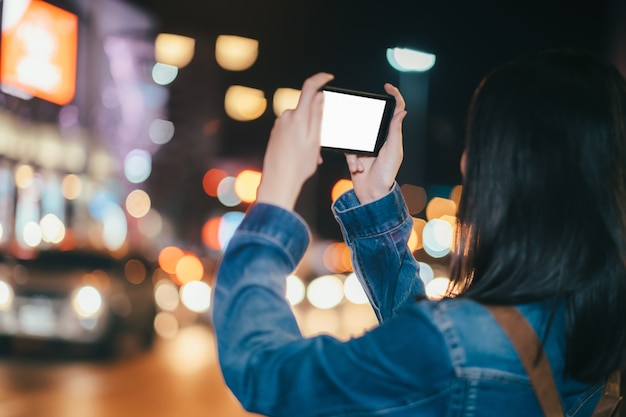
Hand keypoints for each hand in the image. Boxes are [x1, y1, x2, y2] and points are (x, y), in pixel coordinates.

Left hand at [256, 72, 334, 209]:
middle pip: (306, 109)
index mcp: (297, 116)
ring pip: (300, 123)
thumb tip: (319, 95)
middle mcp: (286, 117)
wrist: (278, 181)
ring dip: (309, 135)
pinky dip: (300, 140)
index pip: (309, 88)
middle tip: (320, 146)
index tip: (328, 78)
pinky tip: (301, 157)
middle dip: (316, 123)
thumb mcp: (315, 140)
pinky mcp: (275, 133)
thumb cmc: (299, 165)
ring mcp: (279, 125)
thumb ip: (317, 115)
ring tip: (311, 156)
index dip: (320, 79)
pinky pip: (292, 131)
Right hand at [345, 83, 406, 203]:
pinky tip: (358, 169)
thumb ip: (395, 131)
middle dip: (363, 130)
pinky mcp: (354, 153)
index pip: (396, 112)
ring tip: (362, 166)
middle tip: (364, 144)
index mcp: (392, 136)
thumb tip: (402, 111)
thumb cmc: (387, 175)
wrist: (372, 195)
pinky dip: (352, 159)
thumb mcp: (393, 151)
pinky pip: (348, 149)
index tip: (387, 87)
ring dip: (356, 153)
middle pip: (370, 122)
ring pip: (355, 136)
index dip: (394, 97)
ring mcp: (366, 146)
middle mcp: (379, 139)